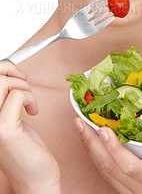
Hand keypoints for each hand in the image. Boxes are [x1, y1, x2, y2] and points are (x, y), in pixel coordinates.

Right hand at [0, 61, 60, 193]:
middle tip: (24, 84)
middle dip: (12, 73)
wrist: (34, 176)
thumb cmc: (24, 147)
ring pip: (4, 83)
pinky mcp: (3, 129)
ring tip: (29, 102)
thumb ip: (4, 96)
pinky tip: (33, 111)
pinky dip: (30, 97)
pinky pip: (18, 95)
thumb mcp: (10, 115)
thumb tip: (8, 72)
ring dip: (23, 87)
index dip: (4, 69)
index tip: (17, 76)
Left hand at [74, 117, 141, 193]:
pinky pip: (109, 179)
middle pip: (111, 169)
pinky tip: (93, 146)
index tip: (103, 130)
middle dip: (91, 144)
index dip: (115, 150)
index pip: (133, 169)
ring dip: (90, 151)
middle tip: (78, 121)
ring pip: (106, 174)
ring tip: (80, 128)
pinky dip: (98, 160)